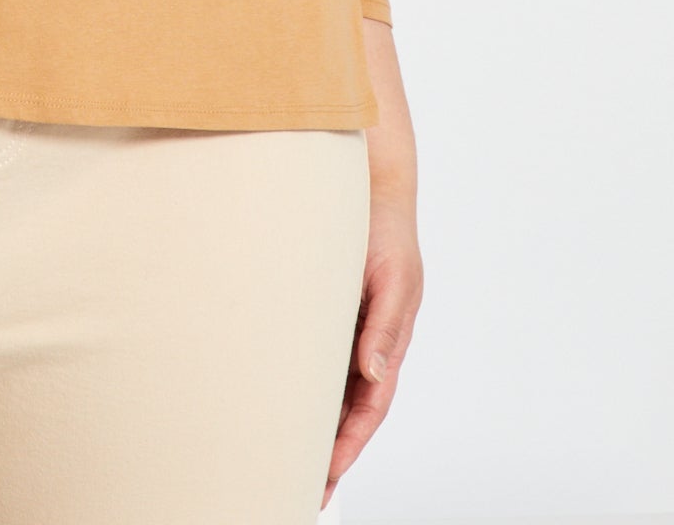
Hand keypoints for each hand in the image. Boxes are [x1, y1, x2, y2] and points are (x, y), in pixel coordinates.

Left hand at [320, 185, 423, 507]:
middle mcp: (368, 342)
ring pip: (333, 388)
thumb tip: (374, 373)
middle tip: (305, 485)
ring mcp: (349, 329)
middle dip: (332, 448)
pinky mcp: (329, 311)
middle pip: (351, 408)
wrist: (371, 189)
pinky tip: (281, 401)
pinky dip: (305, 385)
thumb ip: (384, 327)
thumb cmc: (387, 232)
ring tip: (289, 456)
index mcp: (389, 342)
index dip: (351, 443)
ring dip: (318, 422)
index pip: (370, 407)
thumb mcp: (393, 278)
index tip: (328, 474)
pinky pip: (317, 357)